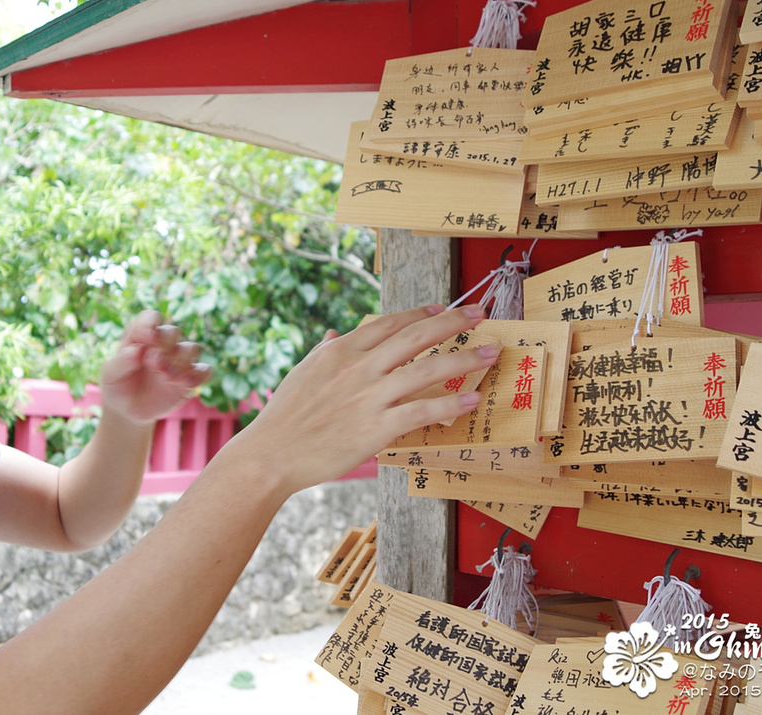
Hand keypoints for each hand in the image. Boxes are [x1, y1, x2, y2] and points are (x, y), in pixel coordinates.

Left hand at [98, 311, 210, 425]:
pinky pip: (205, 371)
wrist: (128, 411)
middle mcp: (162, 345)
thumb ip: (121, 361)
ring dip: (181, 360)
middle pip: (173, 331)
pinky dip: (199, 375)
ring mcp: (178, 362)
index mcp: (141, 337)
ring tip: (166, 376)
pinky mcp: (189, 380)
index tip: (147, 340)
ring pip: (192, 348)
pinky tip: (184, 384)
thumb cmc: (118, 386)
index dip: (151, 324)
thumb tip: (137, 350)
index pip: (151, 318)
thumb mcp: (110, 375)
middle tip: (153, 364)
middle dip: (165, 345)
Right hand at [229, 303, 496, 494]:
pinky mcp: (377, 428)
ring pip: (427, 370)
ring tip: (489, 352)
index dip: (419, 313)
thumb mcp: (302, 373)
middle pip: (415, 336)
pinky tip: (472, 400)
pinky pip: (422, 412)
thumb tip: (332, 334)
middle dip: (452, 322)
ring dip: (463, 359)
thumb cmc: (284, 417)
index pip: (388, 323)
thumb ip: (323, 351)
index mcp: (341, 351)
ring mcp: (369, 397)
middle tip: (479, 313)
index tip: (441, 308)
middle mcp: (359, 368)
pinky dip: (450, 405)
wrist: (271, 454)